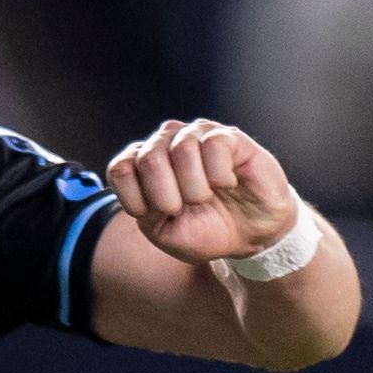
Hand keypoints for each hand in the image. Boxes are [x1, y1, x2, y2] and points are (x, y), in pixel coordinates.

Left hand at [105, 119, 300, 267]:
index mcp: (144, 166)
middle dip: (167, 197)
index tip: (159, 216)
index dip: (137, 200)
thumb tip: (145, 176)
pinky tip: (228, 183)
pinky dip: (220, 176)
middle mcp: (167, 143)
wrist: (252, 237)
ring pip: (182, 150)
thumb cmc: (207, 231)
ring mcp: (197, 136)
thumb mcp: (166, 234)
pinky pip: (215, 145)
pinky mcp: (229, 136)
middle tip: (186, 209)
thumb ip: (143, 210)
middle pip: (148, 158)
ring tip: (207, 197)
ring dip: (195, 188)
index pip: (120, 169)